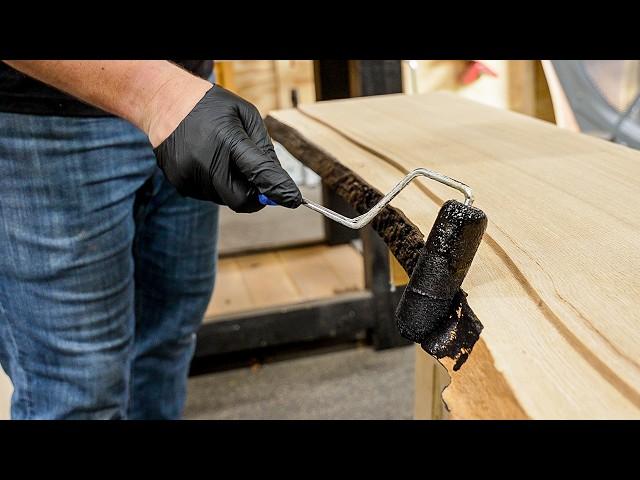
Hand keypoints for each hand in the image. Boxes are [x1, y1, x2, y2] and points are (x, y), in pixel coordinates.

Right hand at [152, 85, 301, 212]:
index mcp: (227, 140)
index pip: (259, 173)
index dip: (279, 189)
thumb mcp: (246, 116)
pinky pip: (208, 195)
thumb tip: (277, 180)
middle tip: (256, 181)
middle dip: (254, 195)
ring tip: (222, 157)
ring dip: (233, 186)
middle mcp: (205, 161)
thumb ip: (263, 149)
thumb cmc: (212, 107)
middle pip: (240, 199)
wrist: (165, 102)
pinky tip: (207, 161)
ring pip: (224, 198)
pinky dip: (216, 185)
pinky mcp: (179, 183)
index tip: (293, 200)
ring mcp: (189, 175)